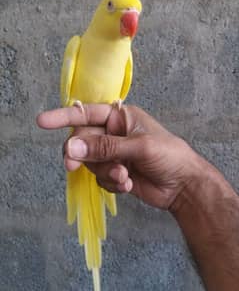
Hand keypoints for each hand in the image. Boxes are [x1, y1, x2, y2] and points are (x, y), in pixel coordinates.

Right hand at [37, 104, 204, 208]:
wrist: (183, 185)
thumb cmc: (168, 155)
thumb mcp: (138, 147)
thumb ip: (105, 147)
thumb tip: (72, 147)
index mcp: (120, 117)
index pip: (86, 114)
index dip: (64, 116)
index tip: (42, 122)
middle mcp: (113, 134)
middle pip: (83, 141)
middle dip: (82, 154)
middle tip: (71, 165)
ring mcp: (113, 155)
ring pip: (90, 162)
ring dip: (104, 171)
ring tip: (125, 175)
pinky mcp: (115, 173)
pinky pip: (100, 177)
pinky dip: (111, 182)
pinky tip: (128, 183)